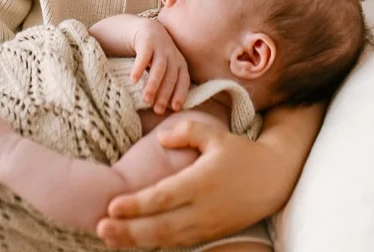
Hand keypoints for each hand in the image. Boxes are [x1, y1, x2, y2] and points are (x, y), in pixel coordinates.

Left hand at [97, 119, 284, 247]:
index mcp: (201, 182)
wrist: (273, 179)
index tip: (112, 205)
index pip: (162, 197)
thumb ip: (185, 132)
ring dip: (137, 241)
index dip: (136, 204)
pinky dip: (155, 244)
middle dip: (128, 230)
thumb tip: (159, 139)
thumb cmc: (240, 152)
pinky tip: (136, 241)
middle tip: (100, 228)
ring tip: (110, 239)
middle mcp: (202, 209)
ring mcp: (206, 226)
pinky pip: (178, 243)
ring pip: (166, 240)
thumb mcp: (214, 134)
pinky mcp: (210, 235)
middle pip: (160, 226)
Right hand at [131, 19, 189, 113]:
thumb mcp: (159, 67)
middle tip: (158, 110)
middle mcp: (171, 52)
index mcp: (178, 61)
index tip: (175, 109)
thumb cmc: (146, 55)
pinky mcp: (145, 37)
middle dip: (165, 94)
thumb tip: (164, 110)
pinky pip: (144, 55)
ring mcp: (159, 44)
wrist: (135, 28)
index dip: (180, 93)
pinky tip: (133, 80)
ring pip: (160, 67)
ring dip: (154, 84)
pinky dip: (140, 67)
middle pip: (171, 76)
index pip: (183, 79)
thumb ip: (163, 83)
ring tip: (146, 99)